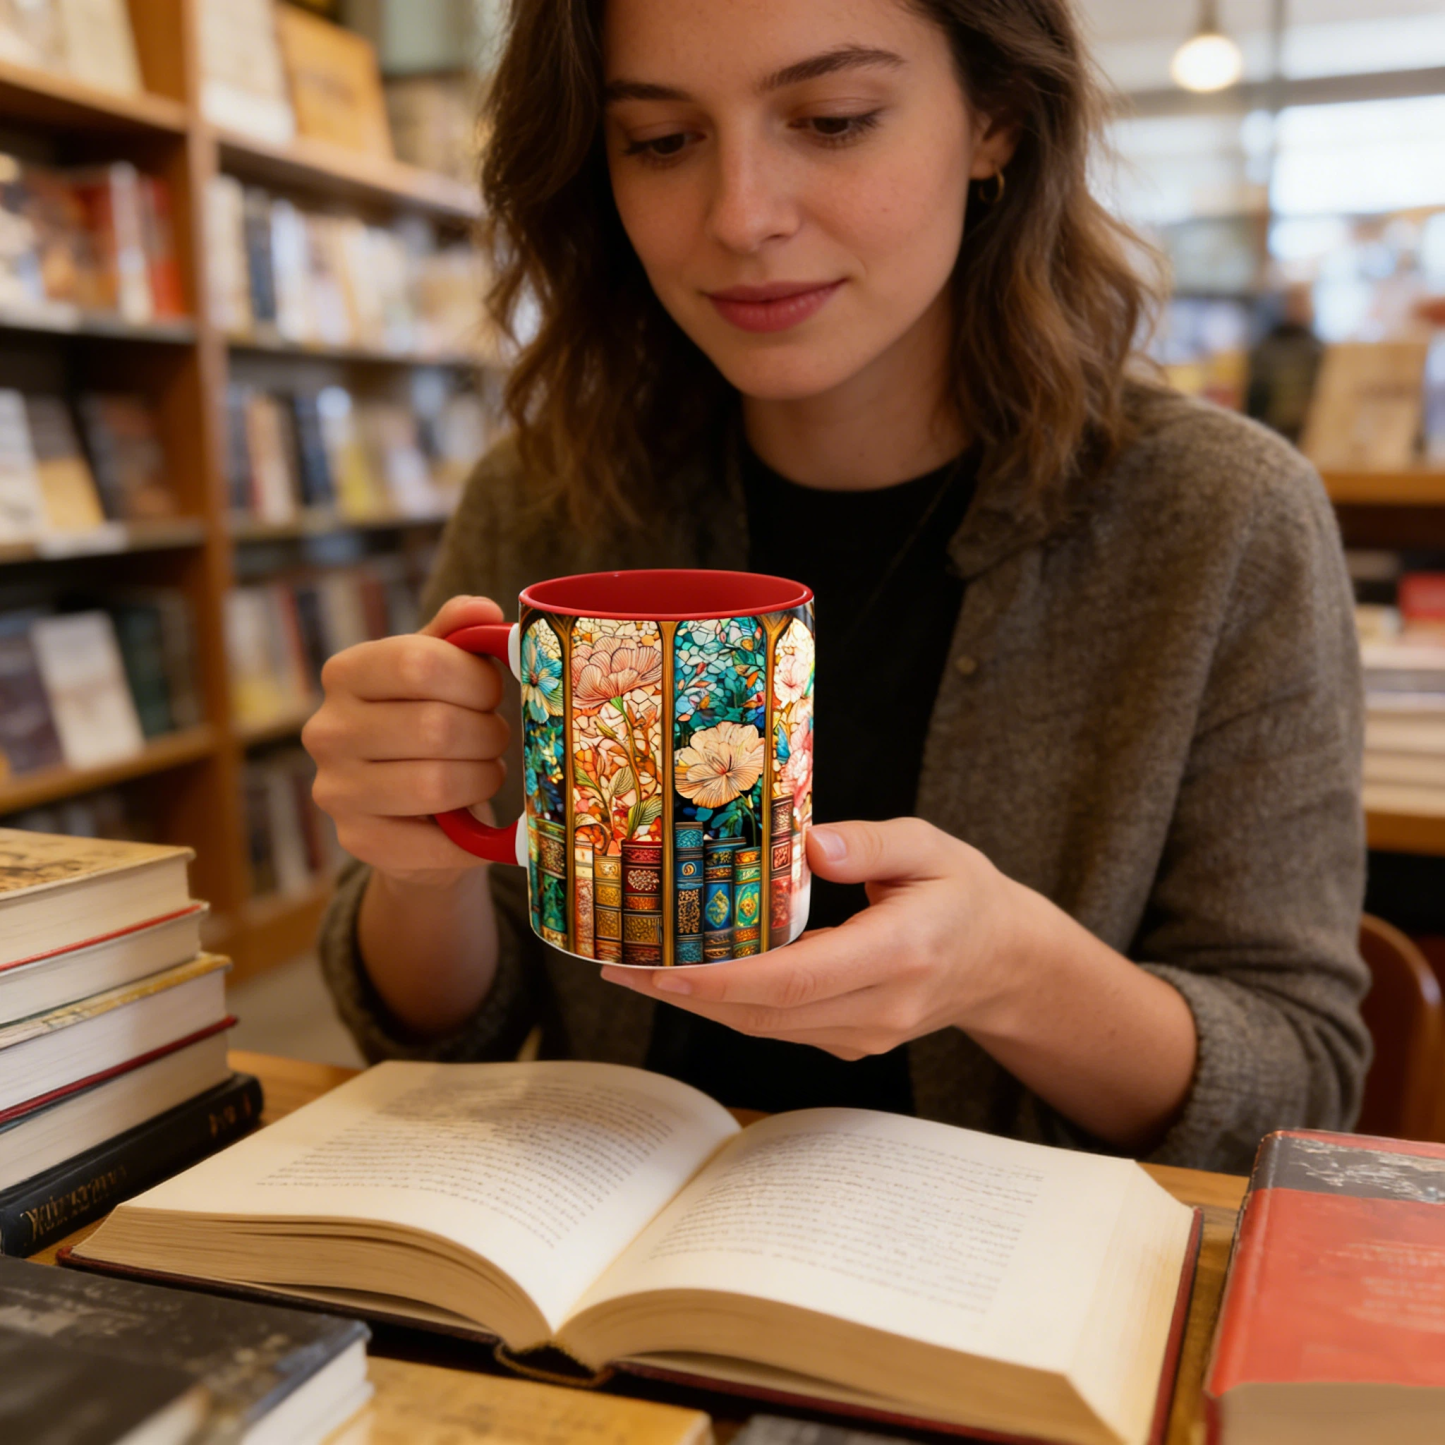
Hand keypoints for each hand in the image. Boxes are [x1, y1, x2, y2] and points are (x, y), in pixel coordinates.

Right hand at [302, 595, 511, 886]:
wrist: (415, 812)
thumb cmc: (434, 723)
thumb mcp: (444, 671)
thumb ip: (460, 636)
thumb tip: (482, 611)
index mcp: (346, 673)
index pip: (418, 663)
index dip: (475, 680)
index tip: (492, 693)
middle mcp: (327, 729)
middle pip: (435, 726)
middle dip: (487, 735)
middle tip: (494, 739)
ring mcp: (336, 790)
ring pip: (437, 783)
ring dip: (482, 778)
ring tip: (484, 771)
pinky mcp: (357, 842)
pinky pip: (435, 842)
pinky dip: (471, 838)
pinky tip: (473, 822)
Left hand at [602, 818, 1027, 1058]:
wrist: (1003, 961)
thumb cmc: (963, 892)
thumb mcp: (931, 846)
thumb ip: (872, 844)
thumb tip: (807, 844)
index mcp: (900, 954)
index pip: (795, 979)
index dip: (720, 980)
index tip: (660, 968)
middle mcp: (880, 1007)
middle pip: (766, 1013)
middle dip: (685, 994)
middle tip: (618, 965)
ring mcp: (866, 1035)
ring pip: (766, 1028)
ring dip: (699, 1003)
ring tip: (638, 969)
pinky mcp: (851, 1041)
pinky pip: (780, 1028)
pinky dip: (732, 1006)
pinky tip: (692, 977)